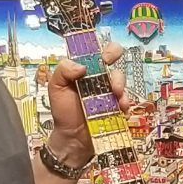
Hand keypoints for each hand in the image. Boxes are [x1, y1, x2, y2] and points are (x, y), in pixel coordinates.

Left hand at [43, 41, 129, 171]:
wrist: (72, 139)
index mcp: (84, 68)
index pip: (94, 49)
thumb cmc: (63, 111)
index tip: (102, 55)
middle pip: (113, 55)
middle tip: (108, 65)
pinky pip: (126, 98)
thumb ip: (63, 71)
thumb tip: (82, 66)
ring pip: (120, 77)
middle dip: (114, 54)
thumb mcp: (55, 87)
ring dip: (119, 83)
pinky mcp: (118, 105)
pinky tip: (121, 107)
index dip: (98, 45)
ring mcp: (109, 90)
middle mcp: (98, 75)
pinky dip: (125, 101)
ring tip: (115, 95)